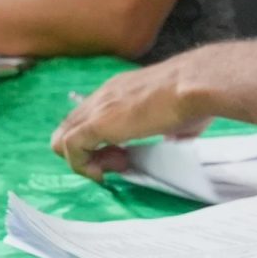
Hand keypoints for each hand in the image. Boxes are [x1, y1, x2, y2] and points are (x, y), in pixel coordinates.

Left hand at [51, 62, 209, 178]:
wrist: (193, 85)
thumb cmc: (194, 97)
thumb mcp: (177, 115)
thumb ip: (170, 127)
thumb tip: (174, 139)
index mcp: (120, 91)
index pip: (90, 118)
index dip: (102, 143)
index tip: (126, 156)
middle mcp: (102, 96)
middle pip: (70, 128)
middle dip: (89, 153)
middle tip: (118, 163)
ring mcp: (97, 108)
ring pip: (63, 139)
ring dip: (85, 161)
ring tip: (114, 167)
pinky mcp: (96, 123)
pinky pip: (70, 147)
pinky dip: (82, 165)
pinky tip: (103, 172)